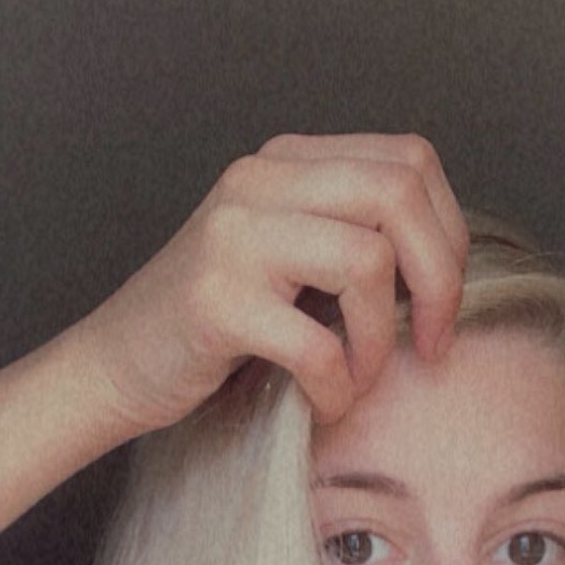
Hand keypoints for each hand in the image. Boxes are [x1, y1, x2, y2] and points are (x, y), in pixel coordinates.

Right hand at [71, 133, 468, 433]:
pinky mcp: (215, 300)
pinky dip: (338, 387)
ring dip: (381, 339)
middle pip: (398, 194)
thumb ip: (350, 232)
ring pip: (366, 261)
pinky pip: (318, 343)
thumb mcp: (287, 255)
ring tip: (361, 377)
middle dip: (438, 280)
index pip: (409, 162)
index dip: (448, 235)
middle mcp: (260, 179)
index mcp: (287, 160)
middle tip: (431, 345)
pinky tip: (325, 404)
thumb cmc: (216, 326)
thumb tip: (449, 261)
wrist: (115, 365)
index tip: (442, 305)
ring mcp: (233, 235)